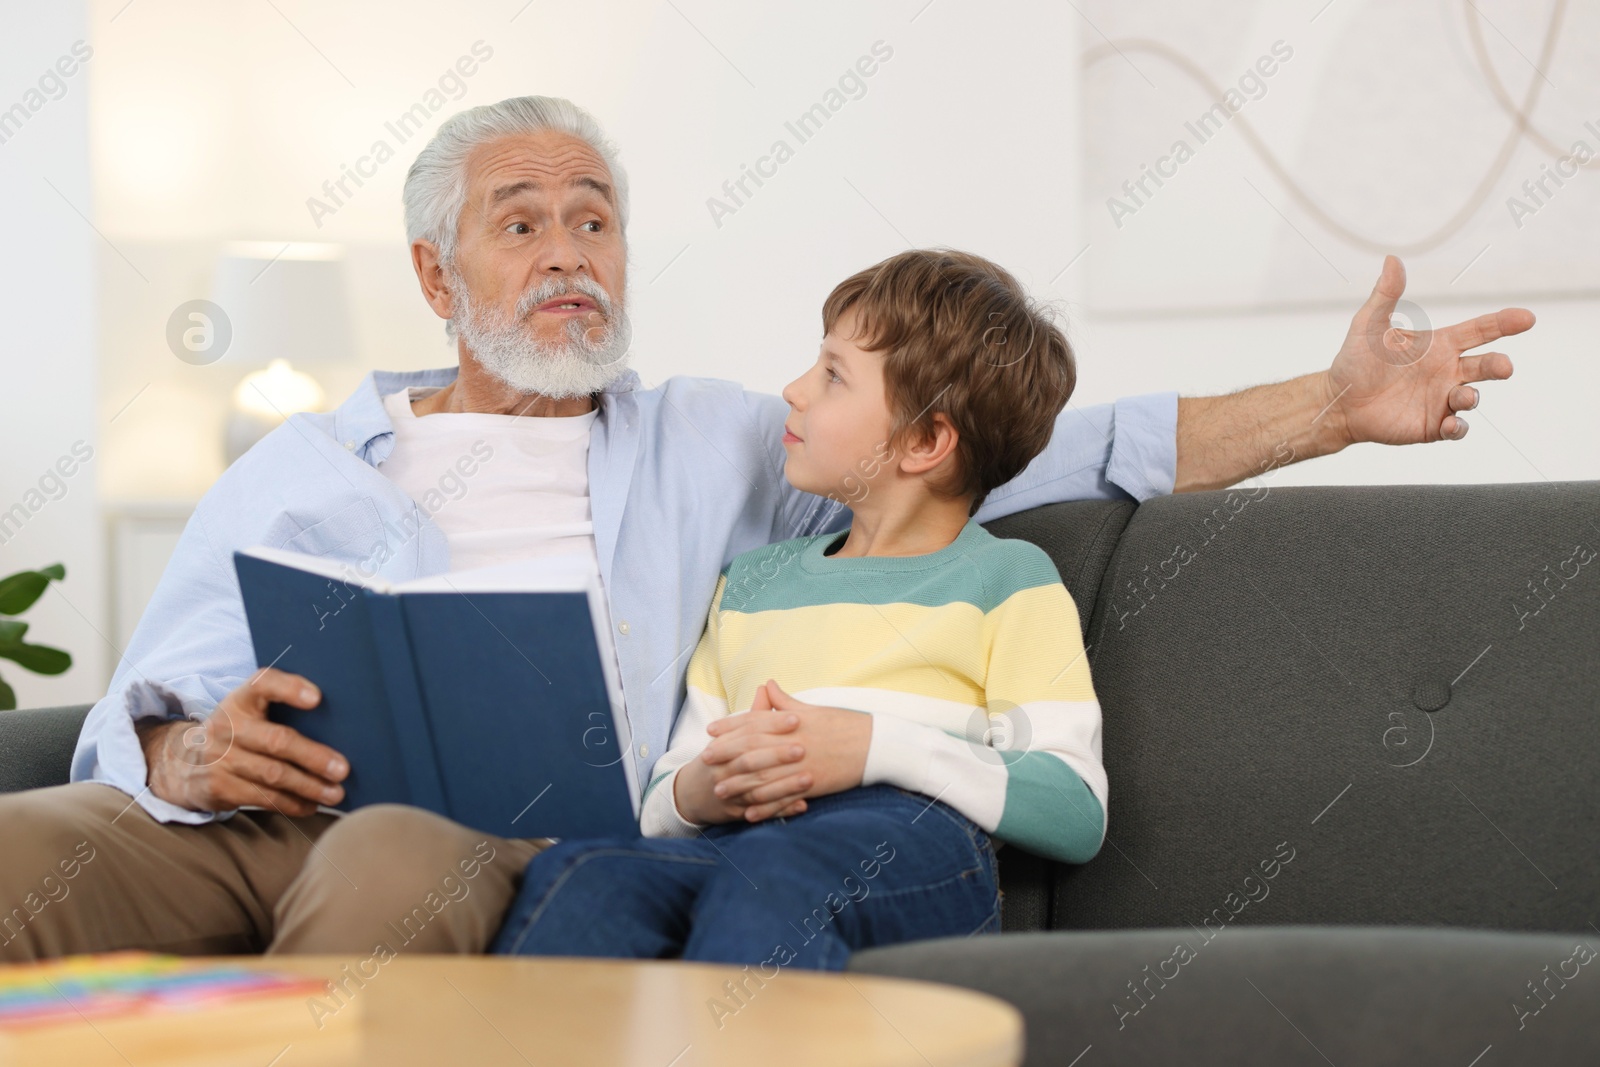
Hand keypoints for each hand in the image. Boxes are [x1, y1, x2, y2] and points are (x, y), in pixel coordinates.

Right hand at [137, 668, 348, 816]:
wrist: (182, 762)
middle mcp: (227, 726)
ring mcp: (221, 759)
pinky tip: (312, 805)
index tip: (317, 698)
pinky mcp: (220, 787)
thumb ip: (281, 711)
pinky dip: (292, 804)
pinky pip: (263, 798)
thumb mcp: (249, 713)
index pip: (263, 684)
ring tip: (336, 793)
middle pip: (277, 741)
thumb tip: (341, 724)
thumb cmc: (238, 732)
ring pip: (273, 775)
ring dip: (310, 786)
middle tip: (343, 769)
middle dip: (314, 756)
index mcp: (240, 699)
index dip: (289, 688)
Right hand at [673, 689, 808, 825]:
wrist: (691, 793)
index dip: (772, 724)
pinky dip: (782, 810)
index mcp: (723, 744)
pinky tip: (802, 805)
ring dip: (785, 786)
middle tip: (803, 748)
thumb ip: (753, 715)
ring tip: (810, 779)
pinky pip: (761, 813)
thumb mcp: (730, 736)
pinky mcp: (737, 813)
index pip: (749, 730)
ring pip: (758, 789)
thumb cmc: (719, 758)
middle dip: (777, 755)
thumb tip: (766, 686)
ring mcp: (729, 792)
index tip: (796, 717)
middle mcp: (724, 768)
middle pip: (751, 759)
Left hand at [713, 680, 871, 822]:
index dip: (730, 727)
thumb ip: (786, 702)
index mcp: (792, 723)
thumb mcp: (814, 709)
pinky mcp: (812, 785)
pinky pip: (783, 798)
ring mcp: (801, 766)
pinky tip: (749, 813)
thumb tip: (768, 685)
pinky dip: (765, 807)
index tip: (711, 731)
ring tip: (719, 791)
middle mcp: (793, 744)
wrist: (875, 745)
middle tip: (704, 761)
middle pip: (752, 750)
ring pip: (764, 777)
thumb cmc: (845, 724)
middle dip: (726, 755)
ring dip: (739, 784)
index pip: (754, 723)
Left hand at [1324, 255, 1532, 445]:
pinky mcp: (1432, 425)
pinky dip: (1458, 428)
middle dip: (1499, 365)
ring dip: (1471, 398)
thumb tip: (1391, 259)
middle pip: (1486, 366)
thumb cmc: (1357, 360)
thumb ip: (1385, 295)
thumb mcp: (1369, 325)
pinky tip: (1451, 424)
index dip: (1504, 323)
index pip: (1480, 330)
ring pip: (1471, 398)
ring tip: (1462, 397)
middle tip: (1504, 367)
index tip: (1526, 318)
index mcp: (1440, 345)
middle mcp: (1448, 371)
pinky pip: (1455, 428)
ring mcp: (1442, 399)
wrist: (1340, 400)